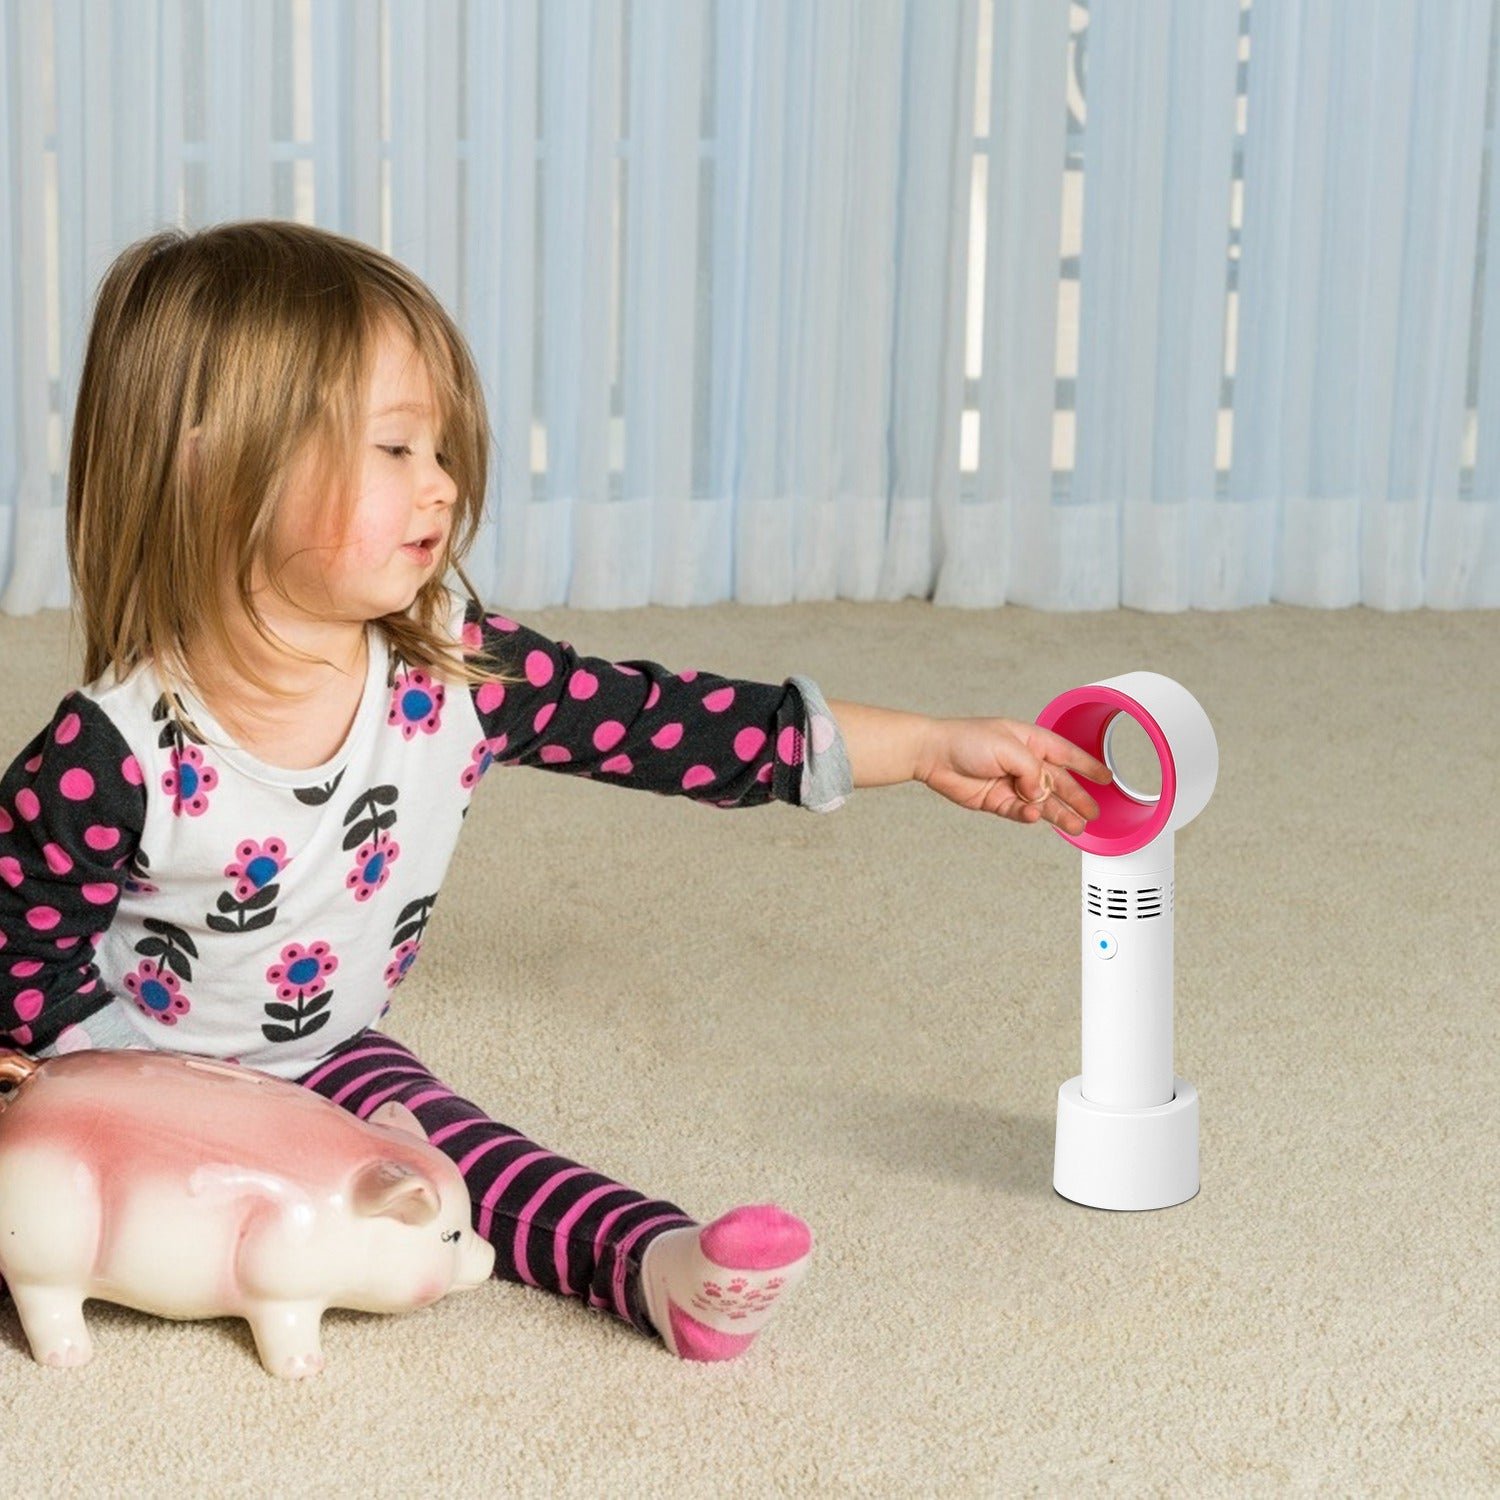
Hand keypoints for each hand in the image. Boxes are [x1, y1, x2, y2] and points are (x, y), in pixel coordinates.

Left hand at [913, 717, 1111, 833]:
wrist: (933, 754)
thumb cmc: (966, 739)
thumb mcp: (1007, 747)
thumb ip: (1030, 770)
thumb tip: (1040, 793)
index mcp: (1031, 741)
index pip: (1067, 754)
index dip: (1087, 766)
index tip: (1106, 778)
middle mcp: (1024, 763)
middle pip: (1058, 783)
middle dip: (1077, 798)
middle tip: (1093, 813)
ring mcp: (1011, 783)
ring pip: (1043, 802)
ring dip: (1060, 814)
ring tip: (1077, 827)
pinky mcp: (997, 801)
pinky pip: (1020, 811)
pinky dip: (1028, 816)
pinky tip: (1033, 816)